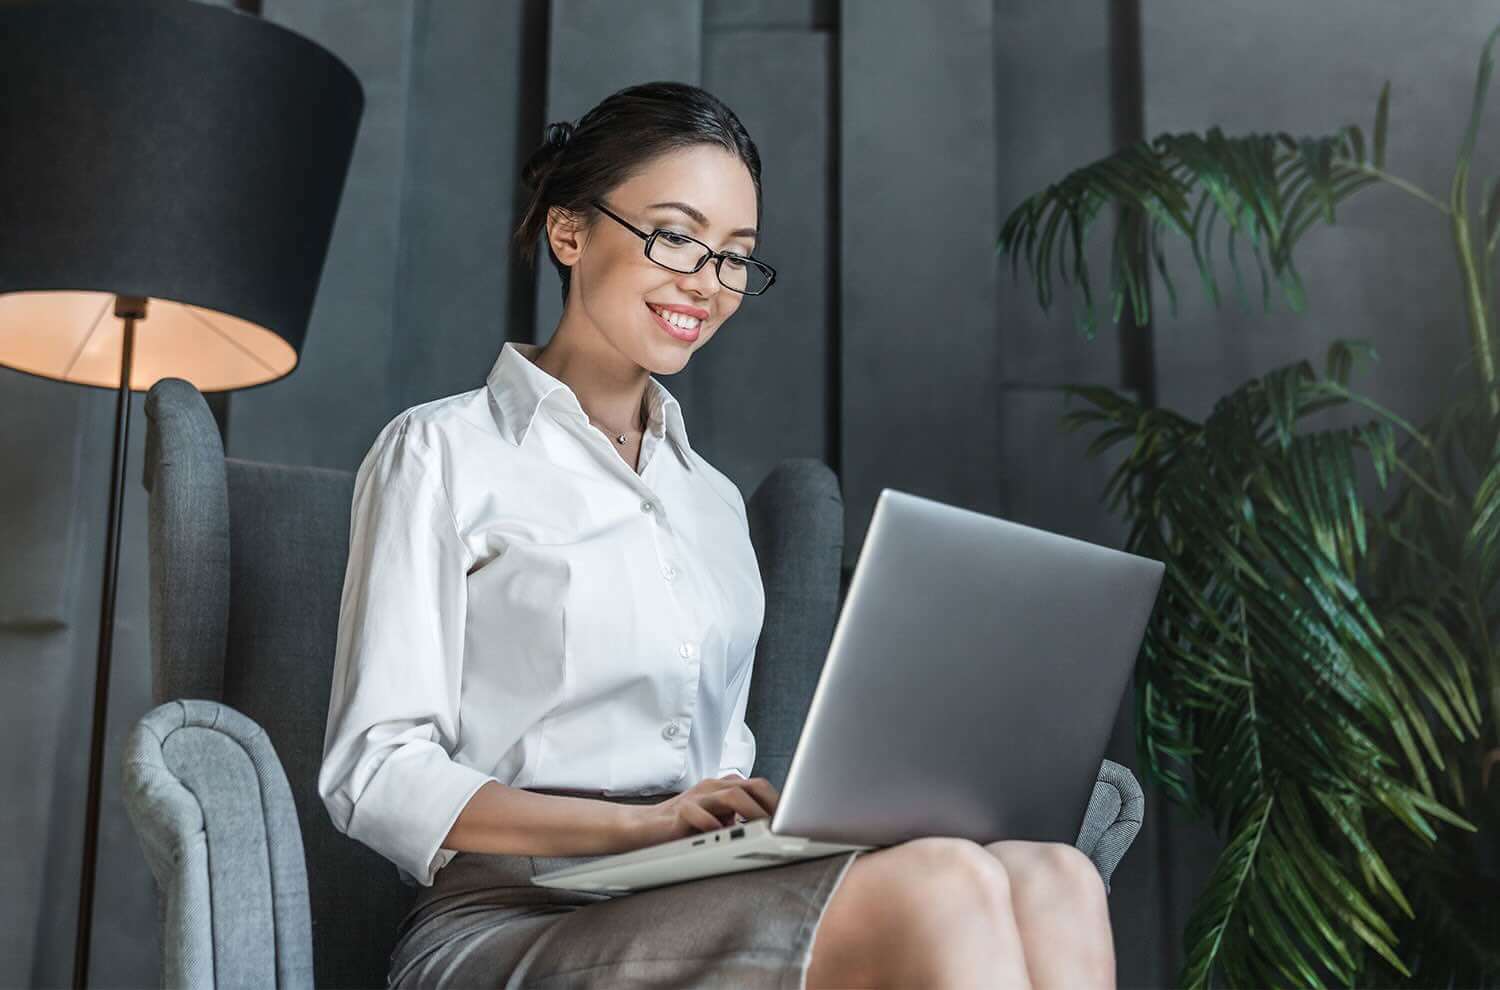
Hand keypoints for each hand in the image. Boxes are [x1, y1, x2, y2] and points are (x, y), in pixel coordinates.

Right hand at [623, 775, 779, 851]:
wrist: (643, 827)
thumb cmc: (683, 826)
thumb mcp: (716, 820)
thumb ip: (737, 819)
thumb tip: (770, 831)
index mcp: (723, 788)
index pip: (758, 787)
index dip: (778, 801)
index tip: (794, 819)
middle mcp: (712, 789)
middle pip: (749, 785)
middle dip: (770, 804)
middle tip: (783, 825)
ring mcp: (695, 798)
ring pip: (729, 796)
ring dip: (749, 812)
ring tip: (762, 829)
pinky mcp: (678, 812)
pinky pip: (698, 814)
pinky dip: (713, 824)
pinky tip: (722, 836)